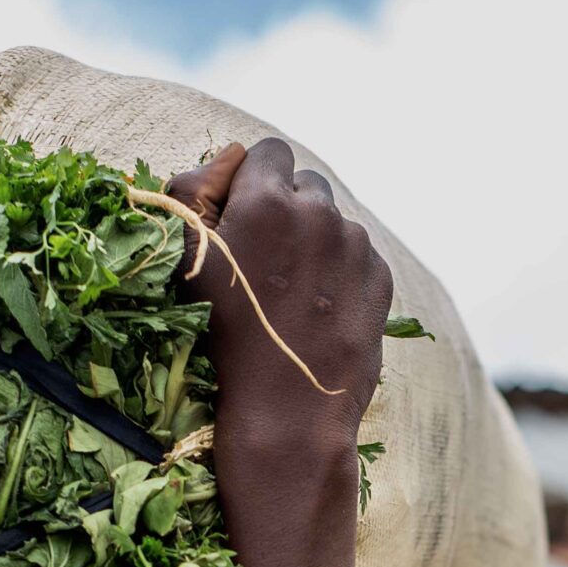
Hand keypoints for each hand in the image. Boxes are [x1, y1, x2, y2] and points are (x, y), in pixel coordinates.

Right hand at [165, 140, 391, 469]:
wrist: (285, 414)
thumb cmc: (222, 340)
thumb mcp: (188, 260)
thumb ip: (196, 189)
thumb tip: (229, 157)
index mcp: (267, 200)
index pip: (268, 152)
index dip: (252, 180)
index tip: (244, 217)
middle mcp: (320, 212)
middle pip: (305, 184)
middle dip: (287, 209)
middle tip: (267, 260)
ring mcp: (356, 245)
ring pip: (334, 220)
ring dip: (315, 240)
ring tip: (293, 292)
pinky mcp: (380, 278)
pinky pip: (358, 255)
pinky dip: (341, 271)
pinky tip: (319, 309)